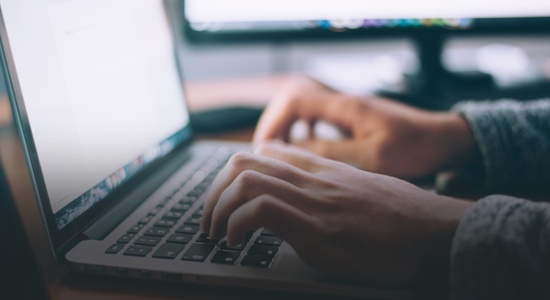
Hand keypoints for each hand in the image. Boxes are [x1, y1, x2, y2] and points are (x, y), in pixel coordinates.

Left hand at [201, 142, 471, 286]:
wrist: (440, 234)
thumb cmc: (407, 219)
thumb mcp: (364, 193)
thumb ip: (332, 190)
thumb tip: (309, 203)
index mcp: (323, 170)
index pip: (265, 152)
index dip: (234, 173)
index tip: (227, 199)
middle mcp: (313, 178)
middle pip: (243, 161)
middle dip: (214, 191)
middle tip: (210, 219)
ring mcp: (314, 200)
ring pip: (244, 180)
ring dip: (217, 208)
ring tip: (216, 233)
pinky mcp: (317, 228)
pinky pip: (260, 210)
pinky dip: (236, 224)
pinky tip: (237, 242)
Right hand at [253, 76, 478, 178]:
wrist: (444, 139)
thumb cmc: (416, 147)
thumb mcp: (374, 157)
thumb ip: (333, 152)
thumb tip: (296, 150)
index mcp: (346, 106)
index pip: (295, 100)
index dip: (274, 123)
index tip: (265, 148)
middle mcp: (344, 103)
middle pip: (293, 102)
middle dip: (275, 126)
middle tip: (266, 154)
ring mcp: (348, 110)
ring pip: (304, 110)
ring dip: (287, 128)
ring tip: (279, 154)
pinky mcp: (354, 119)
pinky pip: (318, 118)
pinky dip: (304, 131)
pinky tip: (305, 149)